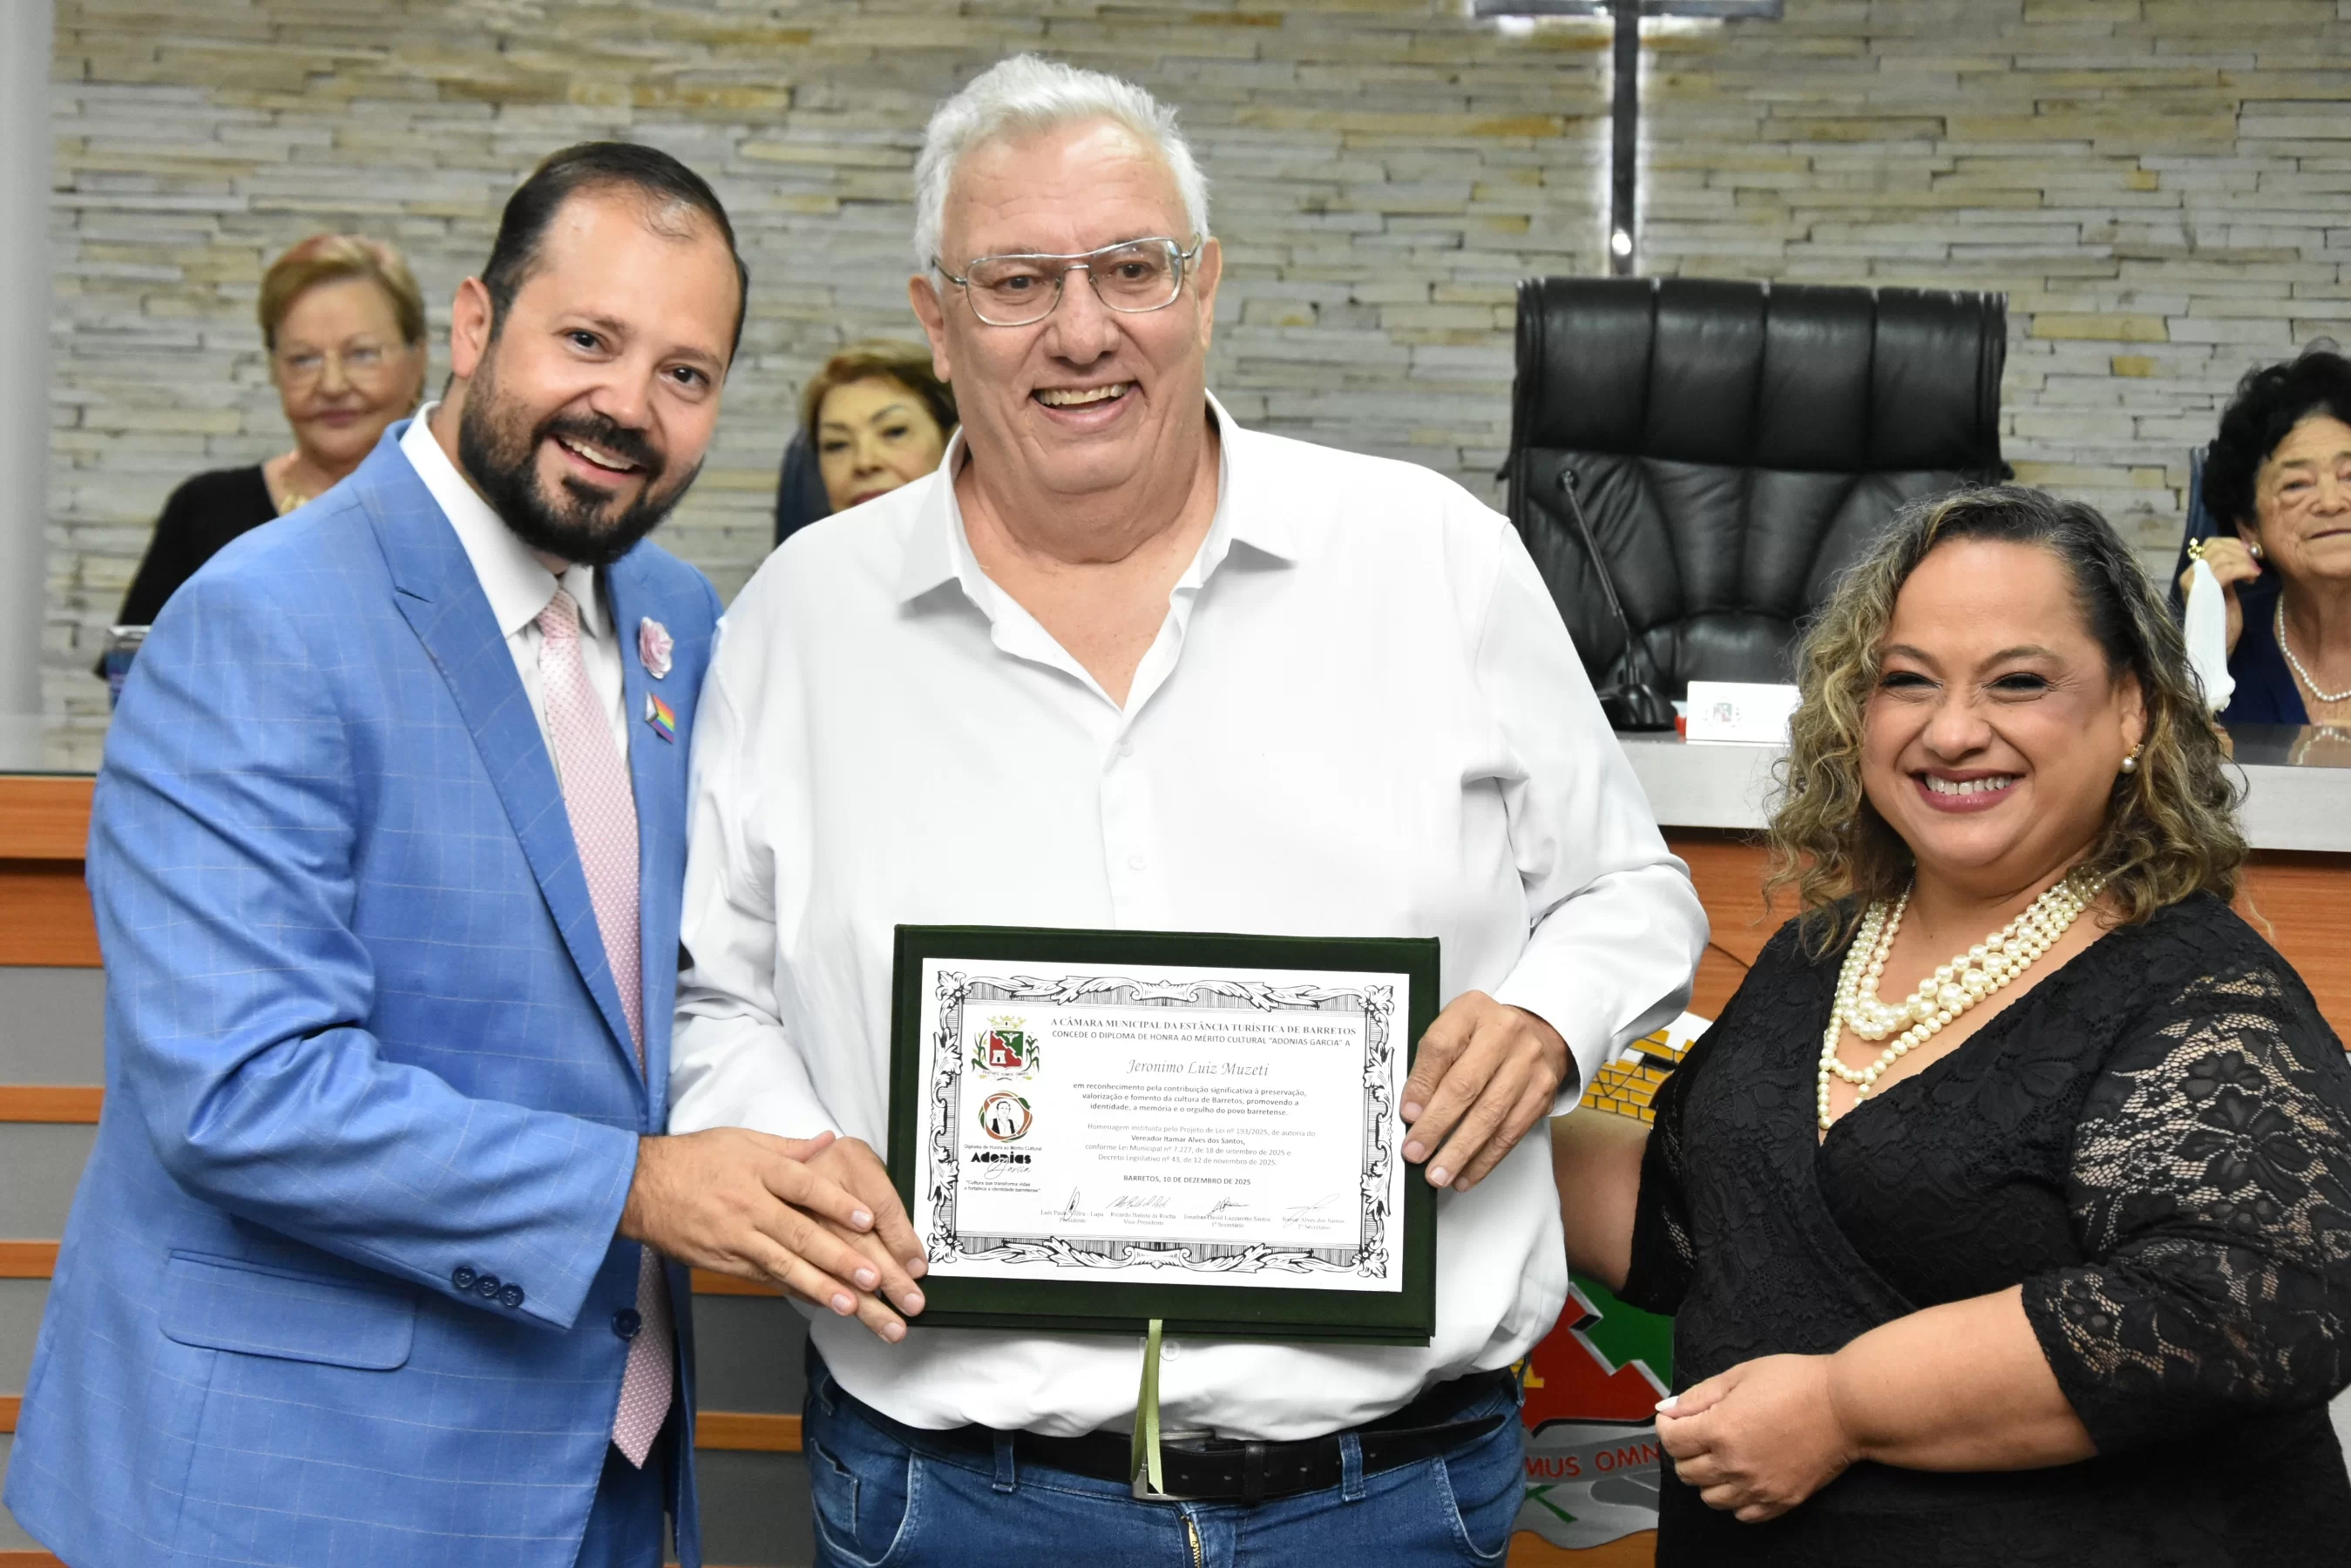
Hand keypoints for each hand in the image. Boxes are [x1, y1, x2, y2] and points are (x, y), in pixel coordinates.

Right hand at [619, 1127, 924, 1341]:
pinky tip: (820, 1303)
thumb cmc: (693, 1160)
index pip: (804, 1187)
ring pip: (783, 1265)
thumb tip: (827, 1141)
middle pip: (799, 1234)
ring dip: (820, 1287)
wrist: (639, 1188)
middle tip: (873, 1277)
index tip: (868, 1219)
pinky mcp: (725, 1263)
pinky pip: (764, 1278)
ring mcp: (735, 1239)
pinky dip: (793, 1291)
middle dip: (839, 1258)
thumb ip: (788, 1147)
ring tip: (852, 1305)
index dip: (837, 1203)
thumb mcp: (741, 1139)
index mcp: (757, 1170)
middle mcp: (748, 1206)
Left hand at [1398, 990, 1566, 1191]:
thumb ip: (1431, 1064)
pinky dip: (1485, 1159)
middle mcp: (1506, 1033)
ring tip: (1438, 1174)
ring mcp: (1528, 1064)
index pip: (1441, 1047)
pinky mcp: (1541, 1094)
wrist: (1536, 1032)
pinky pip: (1510, 1133)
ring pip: (1490, 1116)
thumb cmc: (1483, 1035)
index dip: (1421, 1084)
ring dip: (1460, 1151)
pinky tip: (1466, 1175)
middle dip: (1436, 1126)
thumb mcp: (1453, 1031)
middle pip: (1466, 1085)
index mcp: (1473, 1011)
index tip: (1407, 1115)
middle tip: (1416, 1152)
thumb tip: (1412, 1112)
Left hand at [1656, 1354, 1854, 1523]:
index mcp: (1719, 1430)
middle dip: (1684, 1451)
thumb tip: (1668, 1410)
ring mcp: (1758, 1488)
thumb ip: (1699, 1396)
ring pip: (1710, 1498)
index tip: (1674, 1418)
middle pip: (1686, 1472)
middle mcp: (1733, 1465)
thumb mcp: (1740, 1375)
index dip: (1667, 1427)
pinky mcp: (1781, 1501)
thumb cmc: (1794, 1382)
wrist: (1845, 1407)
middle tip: (1698, 1434)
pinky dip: (1735, 1500)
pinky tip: (1743, 1478)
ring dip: (1707, 1478)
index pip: (1671, 1441)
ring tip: (1722, 1456)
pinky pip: (1743, 1514)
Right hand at [2179, 536, 2259, 653]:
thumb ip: (2228, 572)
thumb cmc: (2223, 622)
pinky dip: (2244, 569)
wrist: (2216, 647)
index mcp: (2193, 574)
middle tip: (2256, 563)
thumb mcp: (2226, 591)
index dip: (2233, 543)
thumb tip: (2245, 552)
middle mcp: (2189, 575)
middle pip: (2214, 545)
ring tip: (2255, 573)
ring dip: (2244, 560)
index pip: (2210, 543)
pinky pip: (2225, 569)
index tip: (2251, 554)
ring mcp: (2195, 583)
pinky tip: (2253, 578)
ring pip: (2220, 554)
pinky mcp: (2204, 592)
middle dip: (2240, 550)